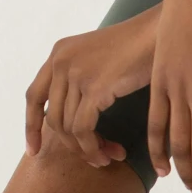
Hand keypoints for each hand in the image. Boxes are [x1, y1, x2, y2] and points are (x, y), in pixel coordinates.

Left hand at [25, 13, 156, 168]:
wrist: (160, 34)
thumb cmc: (138, 48)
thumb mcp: (98, 57)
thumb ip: (78, 78)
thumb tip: (69, 119)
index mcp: (58, 53)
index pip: (34, 96)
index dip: (31, 126)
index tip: (34, 150)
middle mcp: (60, 61)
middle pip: (52, 118)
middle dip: (71, 145)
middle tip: (95, 158)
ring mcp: (76, 74)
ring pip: (68, 128)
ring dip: (87, 150)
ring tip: (107, 157)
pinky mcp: (94, 87)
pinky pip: (83, 129)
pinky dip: (93, 147)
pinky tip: (110, 152)